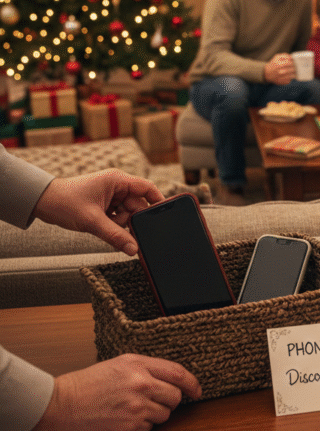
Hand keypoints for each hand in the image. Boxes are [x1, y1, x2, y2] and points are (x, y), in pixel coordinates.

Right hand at [27, 354, 201, 430]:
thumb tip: (172, 379)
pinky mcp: (128, 430)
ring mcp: (136, 409)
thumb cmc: (87, 384)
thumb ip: (147, 368)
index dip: (192, 383)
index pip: (179, 373)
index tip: (197, 391)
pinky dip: (140, 428)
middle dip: (170, 401)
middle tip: (154, 401)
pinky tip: (122, 420)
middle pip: (175, 397)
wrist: (60, 405)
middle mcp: (141, 386)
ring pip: (163, 416)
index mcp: (140, 366)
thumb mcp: (120, 364)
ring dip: (153, 415)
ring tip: (131, 409)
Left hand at [32, 170, 163, 255]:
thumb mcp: (92, 222)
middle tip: (129, 234)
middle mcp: (116, 186)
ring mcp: (110, 196)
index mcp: (118, 181)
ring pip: (127, 214)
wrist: (41, 203)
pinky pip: (117, 217)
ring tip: (105, 228)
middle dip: (132, 220)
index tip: (166, 216)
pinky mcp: (104, 205)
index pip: (147, 188)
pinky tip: (104, 230)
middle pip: (137, 205)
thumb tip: (134, 250)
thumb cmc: (64, 202)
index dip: (158, 201)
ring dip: (120, 224)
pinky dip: (113, 225)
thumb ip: (115, 236)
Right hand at [263, 53, 295, 84]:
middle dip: (295, 67)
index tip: (294, 62)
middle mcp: (280, 72)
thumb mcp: (277, 57)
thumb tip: (292, 57)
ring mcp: (282, 78)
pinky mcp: (283, 82)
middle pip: (292, 69)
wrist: (267, 73)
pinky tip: (289, 75)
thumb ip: (285, 55)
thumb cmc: (274, 64)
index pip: (290, 63)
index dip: (293, 62)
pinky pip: (290, 80)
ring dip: (294, 73)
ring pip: (292, 75)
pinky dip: (291, 77)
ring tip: (293, 70)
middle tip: (296, 66)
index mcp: (279, 65)